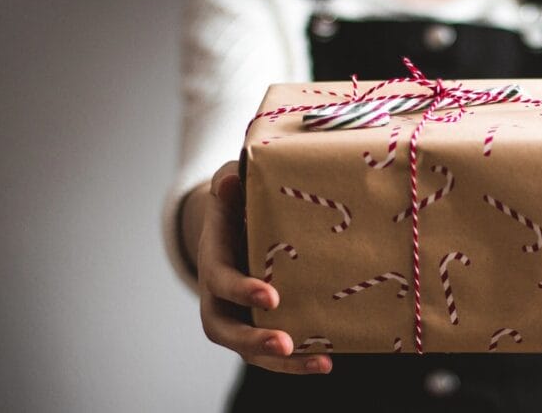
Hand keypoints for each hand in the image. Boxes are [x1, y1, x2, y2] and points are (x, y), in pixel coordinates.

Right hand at [197, 161, 332, 373]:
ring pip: (249, 351)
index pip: (221, 281)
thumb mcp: (231, 188)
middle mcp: (219, 298)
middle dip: (254, 339)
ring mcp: (238, 316)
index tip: (271, 296)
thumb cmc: (236, 205)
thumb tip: (232, 180)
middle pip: (226, 330)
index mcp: (214, 262)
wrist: (233, 226)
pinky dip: (297, 362)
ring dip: (282, 362)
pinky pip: (272, 353)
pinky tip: (327, 361)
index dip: (242, 290)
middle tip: (284, 343)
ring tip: (320, 362)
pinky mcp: (258, 327)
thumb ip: (230, 184)